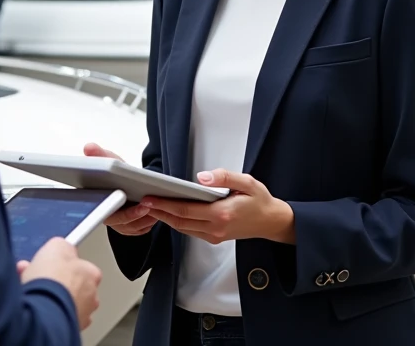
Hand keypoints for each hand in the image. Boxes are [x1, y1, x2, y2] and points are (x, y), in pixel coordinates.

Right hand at [20, 238, 101, 330]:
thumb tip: (61, 246)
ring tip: (35, 291)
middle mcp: (91, 296)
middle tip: (38, 277)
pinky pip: (57, 316)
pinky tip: (37, 306)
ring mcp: (81, 314)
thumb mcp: (56, 245)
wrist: (44, 305)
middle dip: (54, 280)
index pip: (80, 266)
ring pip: (65, 302)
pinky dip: (48, 311)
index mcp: (92, 273)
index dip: (61, 263)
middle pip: (72, 285)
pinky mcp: (68, 328)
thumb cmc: (53, 278)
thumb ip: (62, 246)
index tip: (51, 263)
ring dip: (52, 296)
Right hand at [84, 143, 155, 236]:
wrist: (129, 184)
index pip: (103, 210)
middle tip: (145, 205)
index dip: (111, 204)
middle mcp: (109, 216)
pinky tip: (158, 212)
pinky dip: (150, 221)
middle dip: (133, 214)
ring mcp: (122, 224)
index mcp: (99, 202)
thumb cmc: (118, 175)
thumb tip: (89, 147)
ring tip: (155, 206)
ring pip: (133, 226)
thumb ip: (99, 155)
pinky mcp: (134, 228)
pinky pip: (143, 229)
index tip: (123, 197)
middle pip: (120, 221)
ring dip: (145, 218)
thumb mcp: (109, 161)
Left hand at [142, 168, 294, 244]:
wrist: (271, 221)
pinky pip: (190, 231)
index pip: (185, 210)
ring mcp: (214, 235)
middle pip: (179, 221)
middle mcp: (215, 228)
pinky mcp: (214, 237)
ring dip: (165, 218)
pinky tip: (170, 213)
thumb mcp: (246, 182)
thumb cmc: (260, 201)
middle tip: (143, 202)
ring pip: (182, 228)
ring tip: (152, 206)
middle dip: (159, 212)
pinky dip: (177, 222)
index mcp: (221, 214)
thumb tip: (202, 177)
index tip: (151, 198)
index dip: (165, 205)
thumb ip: (224, 177)